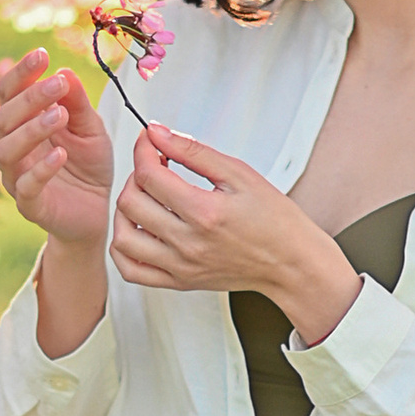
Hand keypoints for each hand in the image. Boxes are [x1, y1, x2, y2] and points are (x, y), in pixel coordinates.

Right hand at [0, 48, 113, 249]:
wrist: (97, 212)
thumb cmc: (89, 166)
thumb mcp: (91, 129)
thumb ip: (78, 104)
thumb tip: (65, 72)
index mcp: (24, 124)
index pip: (10, 93)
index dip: (21, 74)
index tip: (41, 55)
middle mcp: (13, 148)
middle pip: (5, 118)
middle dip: (29, 98)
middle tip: (57, 84)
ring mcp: (17, 177)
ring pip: (7, 150)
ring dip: (32, 130)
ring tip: (60, 116)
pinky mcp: (30, 205)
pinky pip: (26, 186)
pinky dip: (41, 169)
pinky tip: (61, 154)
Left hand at [110, 128, 360, 342]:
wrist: (291, 263)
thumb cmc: (274, 220)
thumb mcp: (240, 174)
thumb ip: (193, 151)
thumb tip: (158, 133)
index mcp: (205, 213)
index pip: (150, 175)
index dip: (143, 150)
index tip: (150, 141)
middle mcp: (189, 244)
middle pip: (131, 203)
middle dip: (135, 175)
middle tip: (154, 167)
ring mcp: (180, 267)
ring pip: (123, 238)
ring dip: (125, 211)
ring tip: (145, 197)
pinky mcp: (178, 282)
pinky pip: (131, 271)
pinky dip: (123, 248)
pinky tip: (138, 229)